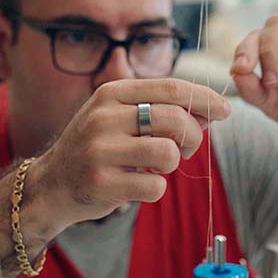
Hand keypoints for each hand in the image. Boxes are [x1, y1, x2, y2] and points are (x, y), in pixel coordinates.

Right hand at [31, 79, 230, 229]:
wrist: (52, 184)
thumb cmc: (99, 148)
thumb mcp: (122, 118)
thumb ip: (162, 110)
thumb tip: (212, 110)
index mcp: (112, 93)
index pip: (171, 88)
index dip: (205, 99)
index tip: (225, 111)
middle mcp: (104, 117)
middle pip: (175, 119)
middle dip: (193, 136)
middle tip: (187, 149)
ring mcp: (100, 150)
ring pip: (168, 153)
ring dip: (173, 164)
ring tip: (156, 166)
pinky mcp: (101, 183)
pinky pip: (155, 186)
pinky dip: (155, 189)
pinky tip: (137, 185)